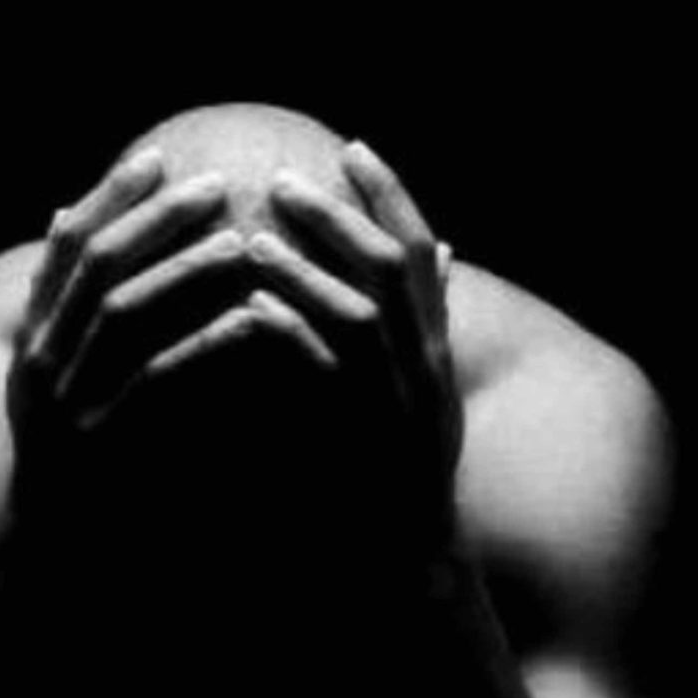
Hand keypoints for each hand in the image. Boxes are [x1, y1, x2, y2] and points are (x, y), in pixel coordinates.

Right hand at [6, 148, 338, 520]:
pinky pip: (158, 379)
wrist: (54, 538)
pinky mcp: (105, 438)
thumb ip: (67, 308)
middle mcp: (41, 358)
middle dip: (155, 219)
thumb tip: (66, 217)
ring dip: (183, 271)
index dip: (109, 197)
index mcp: (32, 334)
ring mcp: (68, 398)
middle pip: (96, 267)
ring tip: (240, 243)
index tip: (158, 156)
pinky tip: (250, 321)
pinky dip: (203, 344)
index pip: (65, 246)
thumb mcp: (56, 375)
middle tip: (215, 185)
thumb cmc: (72, 446)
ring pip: (124, 314)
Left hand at [250, 140, 462, 553]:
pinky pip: (327, 374)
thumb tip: (446, 254)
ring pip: (358, 314)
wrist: (410, 550)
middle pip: (389, 269)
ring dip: (305, 271)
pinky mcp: (364, 436)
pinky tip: (252, 309)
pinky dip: (292, 334)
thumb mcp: (428, 391)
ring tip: (251, 240)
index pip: (423, 251)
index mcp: (437, 346)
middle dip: (338, 218)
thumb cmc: (403, 467)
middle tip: (281, 181)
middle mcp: (426, 364)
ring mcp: (398, 400)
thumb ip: (427, 324)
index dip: (391, 194)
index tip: (352, 148)